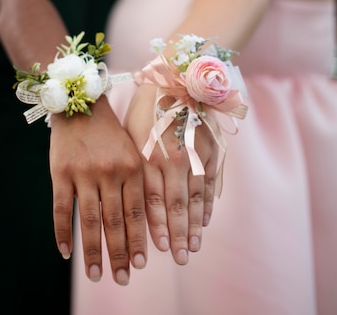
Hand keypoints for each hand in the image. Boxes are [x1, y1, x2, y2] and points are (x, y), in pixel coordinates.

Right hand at [49, 97, 145, 284]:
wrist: (80, 104)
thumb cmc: (109, 131)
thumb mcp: (131, 150)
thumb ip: (136, 181)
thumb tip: (142, 222)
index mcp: (131, 167)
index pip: (137, 212)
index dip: (139, 241)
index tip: (141, 264)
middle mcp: (110, 171)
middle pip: (116, 221)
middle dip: (119, 254)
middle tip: (123, 279)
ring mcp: (84, 172)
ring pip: (90, 220)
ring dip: (93, 251)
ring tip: (96, 274)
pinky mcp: (60, 172)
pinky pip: (62, 209)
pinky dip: (62, 233)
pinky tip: (65, 253)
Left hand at [124, 83, 217, 264]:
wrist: (176, 77)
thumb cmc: (145, 107)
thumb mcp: (131, 133)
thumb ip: (132, 165)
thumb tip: (126, 197)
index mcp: (150, 155)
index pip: (153, 201)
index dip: (156, 227)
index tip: (156, 250)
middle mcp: (174, 159)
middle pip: (176, 206)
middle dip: (177, 235)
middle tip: (180, 259)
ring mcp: (195, 155)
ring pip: (195, 198)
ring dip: (194, 225)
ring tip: (193, 248)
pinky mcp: (211, 150)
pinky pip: (209, 183)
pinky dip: (207, 204)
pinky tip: (205, 221)